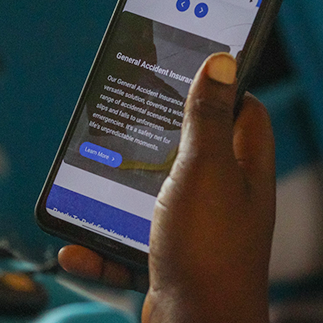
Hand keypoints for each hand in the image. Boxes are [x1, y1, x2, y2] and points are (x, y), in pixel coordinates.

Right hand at [59, 52, 275, 322]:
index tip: (190, 69)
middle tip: (126, 117)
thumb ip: (208, 117)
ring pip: (154, 199)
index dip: (223, 88)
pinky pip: (128, 246)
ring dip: (119, 194)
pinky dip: (102, 248)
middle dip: (157, 137)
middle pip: (193, 152)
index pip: (245, 113)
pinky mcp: (168, 262)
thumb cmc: (209, 251)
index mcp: (243, 171)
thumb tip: (222, 61)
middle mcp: (224, 199)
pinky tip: (77, 247)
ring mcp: (196, 232)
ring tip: (91, 178)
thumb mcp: (205, 169)